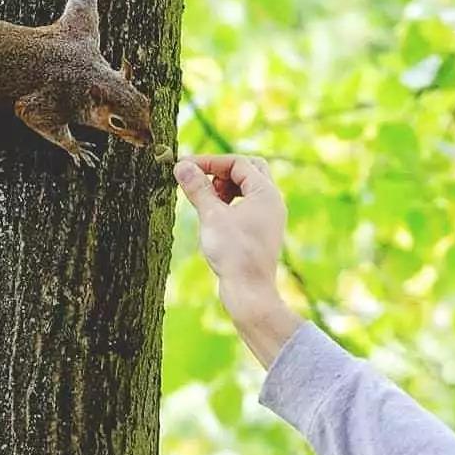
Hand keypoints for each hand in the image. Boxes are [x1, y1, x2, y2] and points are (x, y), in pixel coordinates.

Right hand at [174, 154, 302, 367]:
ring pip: (247, 188)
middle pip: (248, 170)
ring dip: (224, 187)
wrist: (250, 292)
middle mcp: (272, 202)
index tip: (186, 167)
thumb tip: (182, 166)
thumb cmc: (234, 254)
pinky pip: (246, 206)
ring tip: (205, 202)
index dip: (210, 162)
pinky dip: (229, 204)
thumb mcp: (211, 216)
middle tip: (200, 181)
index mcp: (266, 193)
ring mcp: (269, 217)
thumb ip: (197, 188)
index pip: (238, 162)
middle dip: (222, 172)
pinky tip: (213, 218)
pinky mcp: (262, 231)